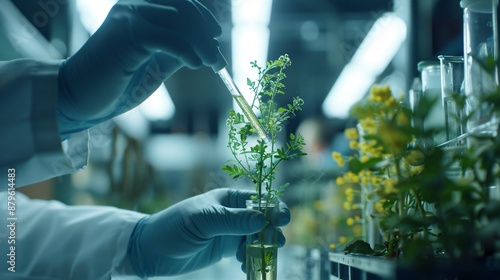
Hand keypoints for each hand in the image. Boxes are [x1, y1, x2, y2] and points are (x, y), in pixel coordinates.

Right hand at [57, 0, 222, 136]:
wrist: (82, 94)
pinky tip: (196, 64)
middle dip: (206, 32)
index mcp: (140, 8)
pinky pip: (169, 38)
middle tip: (216, 57)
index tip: (215, 35)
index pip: (181, 2)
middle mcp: (135, 6)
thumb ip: (178, 51)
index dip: (203, 16)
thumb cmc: (118, 80)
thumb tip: (210, 48)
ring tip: (211, 63)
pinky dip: (187, 51)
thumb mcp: (156, 62)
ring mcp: (130, 17)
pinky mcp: (129, 35)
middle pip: (185, 8)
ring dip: (202, 43)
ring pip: (180, 21)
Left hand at [127, 188, 289, 276]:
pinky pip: (246, 252)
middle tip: (274, 245)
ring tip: (255, 259)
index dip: (274, 208)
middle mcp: (232, 213)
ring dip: (262, 248)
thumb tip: (262, 220)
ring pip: (257, 237)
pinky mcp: (225, 247)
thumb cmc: (173, 227)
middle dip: (271, 231)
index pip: (259, 199)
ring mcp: (230, 231)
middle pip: (263, 219)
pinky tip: (244, 266)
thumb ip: (232, 220)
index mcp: (228, 198)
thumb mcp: (202, 221)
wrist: (151, 250)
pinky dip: (250, 258)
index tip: (283, 220)